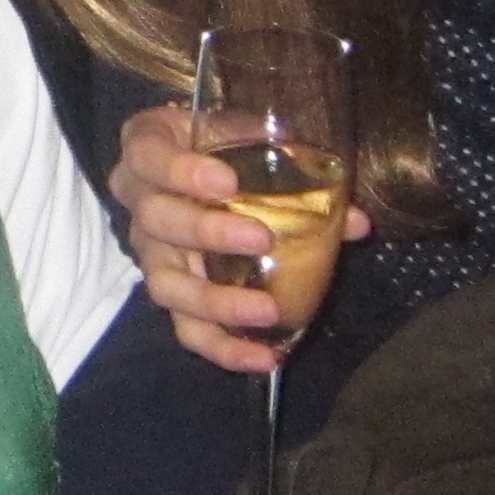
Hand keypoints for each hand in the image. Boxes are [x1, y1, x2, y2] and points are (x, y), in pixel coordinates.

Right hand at [109, 103, 365, 375]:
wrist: (196, 171)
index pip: (147, 155)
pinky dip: (222, 347)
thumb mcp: (247, 138)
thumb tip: (356, 223)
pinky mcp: (171, 295)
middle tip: (262, 239)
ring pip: (166, 283)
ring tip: (267, 310)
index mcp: (148, 150)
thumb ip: (295, 165)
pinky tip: (262, 357)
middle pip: (156, 220)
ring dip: (215, 301)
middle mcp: (139, 204)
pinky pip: (185, 328)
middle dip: (208, 232)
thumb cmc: (221, 148)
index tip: (228, 182)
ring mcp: (150, 254)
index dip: (181, 171)